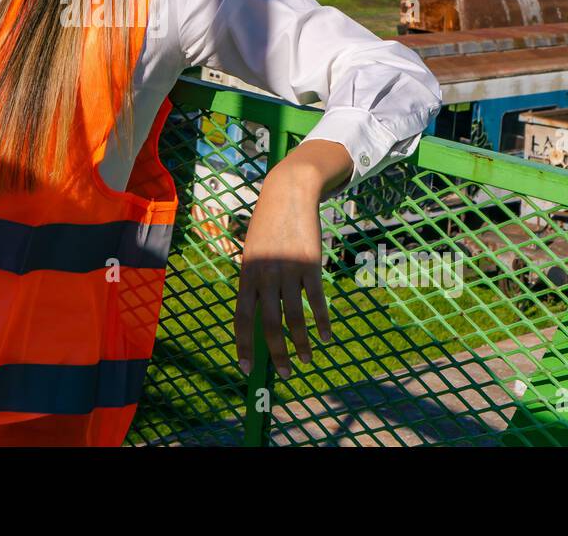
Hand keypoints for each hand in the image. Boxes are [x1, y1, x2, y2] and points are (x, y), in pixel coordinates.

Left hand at [233, 140, 350, 377]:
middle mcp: (264, 276)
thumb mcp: (252, 252)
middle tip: (285, 374)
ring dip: (301, 344)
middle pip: (269, 324)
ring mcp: (287, 271)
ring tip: (307, 360)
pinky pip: (316, 301)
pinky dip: (321, 322)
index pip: (241, 317)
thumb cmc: (267, 227)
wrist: (287, 194)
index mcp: (246, 275)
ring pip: (294, 318)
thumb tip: (256, 315)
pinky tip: (326, 337)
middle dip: (276, 353)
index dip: (243, 344)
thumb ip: (253, 281)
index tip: (247, 368)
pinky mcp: (309, 265)